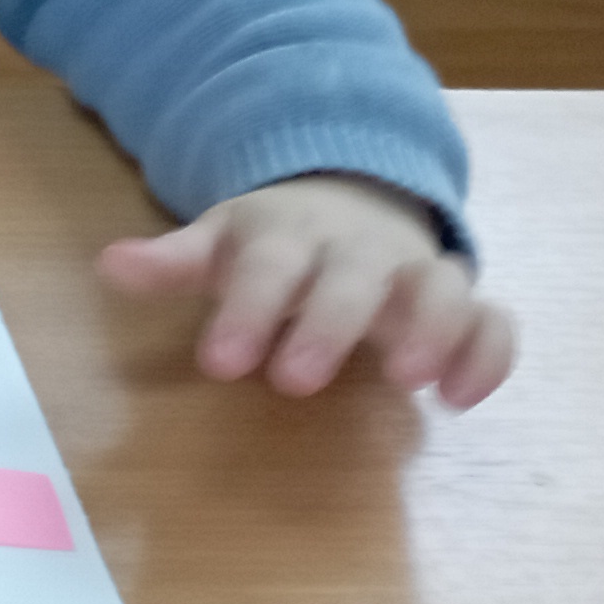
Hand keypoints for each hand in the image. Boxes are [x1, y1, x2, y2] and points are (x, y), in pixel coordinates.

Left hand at [99, 174, 515, 404]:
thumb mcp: (220, 244)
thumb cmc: (273, 243)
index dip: (248, 309)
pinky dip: (488, 355)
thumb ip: (173, 262)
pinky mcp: (461, 304)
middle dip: (327, 325)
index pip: (270, 264)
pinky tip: (460, 401)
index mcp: (291, 232)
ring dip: (431, 329)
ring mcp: (416, 273)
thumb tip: (111, 266)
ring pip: (441, 287)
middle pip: (353, 276)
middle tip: (294, 382)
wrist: (351, 201)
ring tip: (407, 383)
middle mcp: (360, 249)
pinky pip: (492, 321)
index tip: (220, 363)